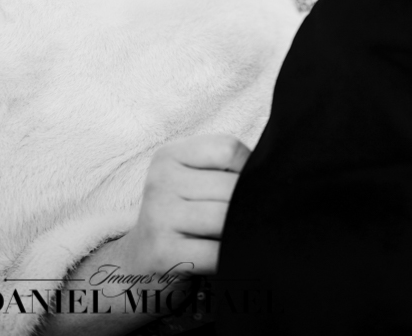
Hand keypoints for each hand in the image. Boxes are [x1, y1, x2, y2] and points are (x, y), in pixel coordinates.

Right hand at [122, 133, 249, 278]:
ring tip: (241, 235)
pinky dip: (232, 256)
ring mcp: (159, 216)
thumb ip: (225, 169)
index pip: (228, 148)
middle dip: (249, 205)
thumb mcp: (192, 180)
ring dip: (241, 231)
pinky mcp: (163, 253)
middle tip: (253, 217)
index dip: (249, 168)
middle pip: (230, 186)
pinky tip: (230, 257)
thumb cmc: (181, 215)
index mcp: (169, 155)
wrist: (139, 262)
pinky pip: (216, 252)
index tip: (247, 185)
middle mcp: (160, 181)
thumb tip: (273, 173)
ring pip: (225, 218)